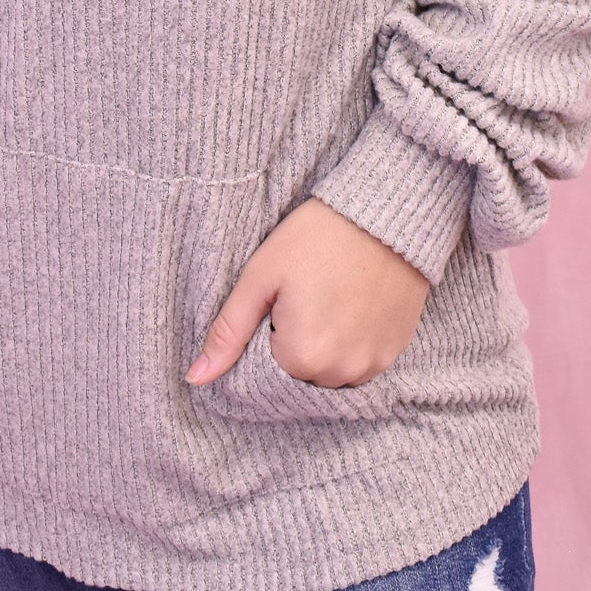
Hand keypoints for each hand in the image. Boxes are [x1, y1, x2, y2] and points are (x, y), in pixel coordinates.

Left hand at [185, 198, 429, 387]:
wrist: (384, 212)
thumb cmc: (317, 237)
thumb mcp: (261, 276)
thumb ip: (228, 332)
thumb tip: (195, 378)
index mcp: (302, 357)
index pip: (268, 364)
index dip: (272, 327)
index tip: (286, 295)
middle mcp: (340, 372)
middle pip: (301, 372)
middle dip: (298, 341)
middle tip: (309, 291)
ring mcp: (373, 365)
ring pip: (331, 372)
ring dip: (326, 345)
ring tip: (332, 296)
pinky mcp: (395, 352)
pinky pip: (362, 364)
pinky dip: (353, 342)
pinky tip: (354, 304)